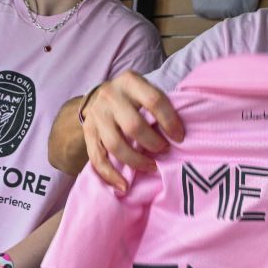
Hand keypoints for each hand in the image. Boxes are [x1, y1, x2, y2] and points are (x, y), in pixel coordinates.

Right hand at [80, 71, 183, 191]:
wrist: (99, 96)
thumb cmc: (133, 97)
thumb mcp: (145, 90)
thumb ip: (159, 105)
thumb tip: (180, 134)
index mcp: (130, 81)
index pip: (154, 101)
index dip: (170, 122)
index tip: (179, 138)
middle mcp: (110, 96)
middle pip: (134, 126)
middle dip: (153, 143)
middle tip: (164, 151)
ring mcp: (96, 115)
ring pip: (116, 145)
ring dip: (137, 161)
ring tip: (151, 166)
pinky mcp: (88, 133)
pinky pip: (97, 159)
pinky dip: (111, 176)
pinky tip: (124, 186)